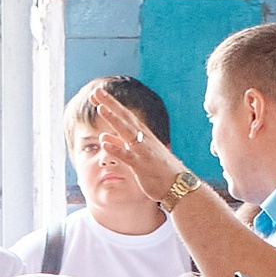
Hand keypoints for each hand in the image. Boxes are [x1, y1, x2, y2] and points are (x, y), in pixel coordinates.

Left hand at [85, 95, 183, 209]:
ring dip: (113, 119)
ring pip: (126, 132)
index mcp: (142, 135)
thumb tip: (103, 137)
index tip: (97, 93)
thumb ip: (120, 144)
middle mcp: (142, 139)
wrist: (178, 185)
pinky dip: (116, 148)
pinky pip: (127, 156)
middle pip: (124, 118)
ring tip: (100, 108)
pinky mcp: (141, 165)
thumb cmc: (158, 169)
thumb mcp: (137, 154)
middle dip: (111, 104)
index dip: (110, 104)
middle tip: (97, 90)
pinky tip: (104, 142)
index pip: (124, 115)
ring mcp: (142, 151)